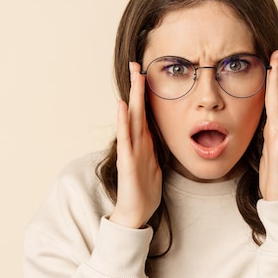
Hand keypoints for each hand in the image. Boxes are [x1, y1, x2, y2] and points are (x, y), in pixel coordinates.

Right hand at [109, 62, 161, 228]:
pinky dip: (123, 121)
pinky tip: (121, 107)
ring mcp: (131, 151)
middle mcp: (136, 142)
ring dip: (131, 96)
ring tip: (132, 76)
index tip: (145, 73)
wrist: (135, 213)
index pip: (144, 112)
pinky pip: (126, 139)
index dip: (145, 93)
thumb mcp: (154, 164)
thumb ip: (154, 148)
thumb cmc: (144, 190)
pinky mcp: (128, 162)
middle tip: (136, 63)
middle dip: (137, 86)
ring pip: (131, 118)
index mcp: (144, 142)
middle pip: (136, 109)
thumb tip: (157, 136)